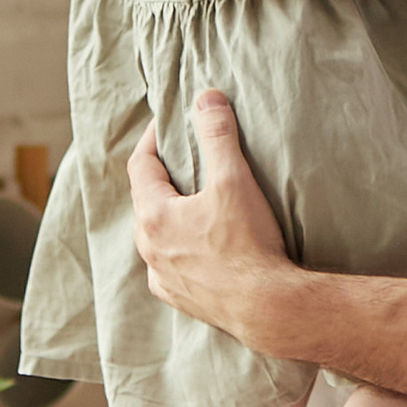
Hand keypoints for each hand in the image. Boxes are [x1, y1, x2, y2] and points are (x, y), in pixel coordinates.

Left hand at [131, 91, 289, 329]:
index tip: (169, 123)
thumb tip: (205, 98)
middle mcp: (149, 248)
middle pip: (146, 200)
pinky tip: (197, 247)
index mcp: (154, 216)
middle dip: (162, 176)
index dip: (154, 139)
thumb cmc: (248, 244)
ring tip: (193, 202)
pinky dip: (179, 249)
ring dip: (169, 215)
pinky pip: (169, 266)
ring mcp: (162, 277)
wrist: (266, 308)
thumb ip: (217, 136)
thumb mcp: (234, 180)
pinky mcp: (180, 298)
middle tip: (183, 158)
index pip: (141, 165)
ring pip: (155, 236)